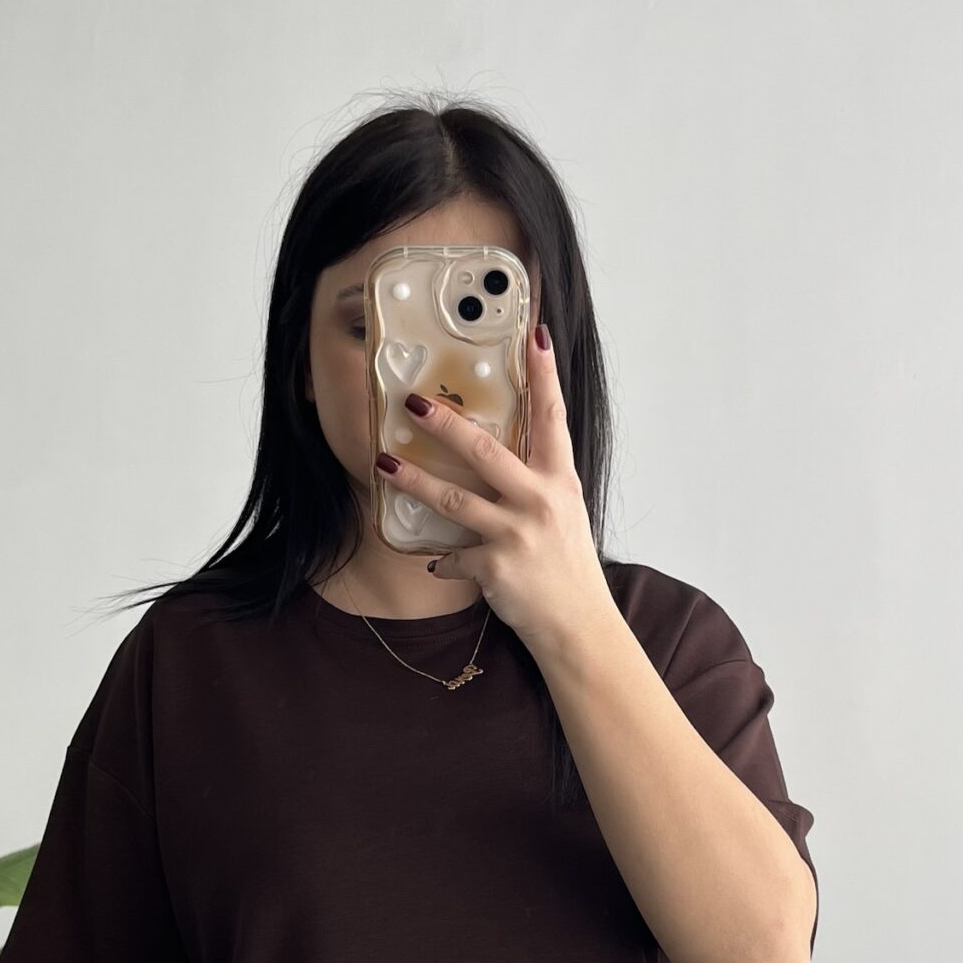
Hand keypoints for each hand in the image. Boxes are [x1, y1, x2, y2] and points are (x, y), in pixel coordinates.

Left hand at [377, 324, 611, 652]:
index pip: (552, 417)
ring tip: (383, 463)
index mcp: (560, 482)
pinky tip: (435, 561)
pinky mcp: (496, 568)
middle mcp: (541, 501)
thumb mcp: (563, 514)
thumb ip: (537, 483)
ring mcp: (517, 534)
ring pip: (453, 499)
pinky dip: (443, 559)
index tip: (534, 335)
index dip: (544, 375)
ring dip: (413, 480)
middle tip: (414, 401)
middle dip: (446, 423)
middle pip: (486, 451)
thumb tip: (498, 458)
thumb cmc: (568, 568)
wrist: (579, 627)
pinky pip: (454, 556)